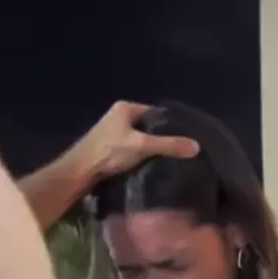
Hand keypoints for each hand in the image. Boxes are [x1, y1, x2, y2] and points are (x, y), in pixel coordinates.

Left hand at [76, 101, 198, 179]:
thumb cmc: (110, 152)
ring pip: (139, 138)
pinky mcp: (109, 147)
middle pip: (148, 125)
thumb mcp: (143, 146)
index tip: (184, 138)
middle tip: (178, 151)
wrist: (80, 170)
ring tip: (168, 160)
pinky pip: (132, 148)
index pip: (155, 112)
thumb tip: (196, 147)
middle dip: (161, 137)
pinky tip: (150, 166)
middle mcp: (118, 115)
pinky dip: (140, 155)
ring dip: (150, 148)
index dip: (170, 124)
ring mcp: (112, 132)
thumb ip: (169, 145)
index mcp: (126, 107)